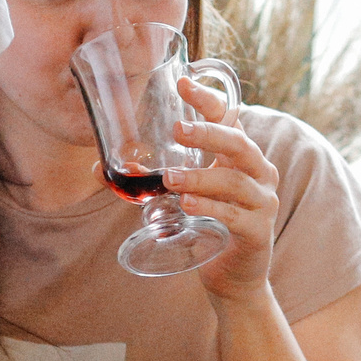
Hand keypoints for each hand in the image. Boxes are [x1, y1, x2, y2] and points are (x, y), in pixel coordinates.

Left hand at [159, 78, 279, 303]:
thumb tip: (98, 169)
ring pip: (234, 182)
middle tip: (177, 131)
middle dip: (208, 135)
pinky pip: (234, 216)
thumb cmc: (210, 225)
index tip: (182, 82)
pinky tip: (188, 205)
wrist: (236, 277)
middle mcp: (259, 174)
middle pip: (238, 145)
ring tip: (170, 179)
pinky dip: (210, 208)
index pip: (231, 118)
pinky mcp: (257, 232)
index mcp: (242, 157)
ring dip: (200, 178)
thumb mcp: (186, 195)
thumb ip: (151, 180)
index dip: (208, 99)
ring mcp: (262, 203)